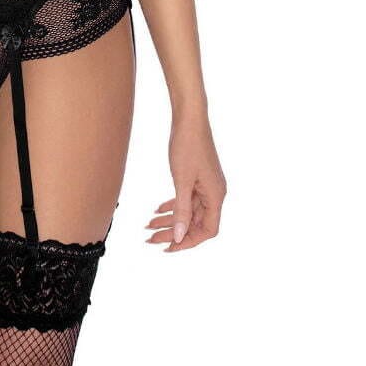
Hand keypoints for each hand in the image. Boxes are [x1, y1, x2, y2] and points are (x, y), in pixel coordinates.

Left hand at [146, 107, 226, 251]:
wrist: (189, 117)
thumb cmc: (187, 145)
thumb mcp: (182, 181)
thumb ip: (181, 210)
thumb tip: (178, 236)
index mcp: (216, 195)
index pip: (207, 230)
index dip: (188, 242)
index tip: (167, 247)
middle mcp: (214, 192)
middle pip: (196, 222)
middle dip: (173, 232)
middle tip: (151, 238)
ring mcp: (206, 184)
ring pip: (189, 211)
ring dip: (170, 219)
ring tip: (148, 225)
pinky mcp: (197, 177)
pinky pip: (187, 198)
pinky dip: (172, 205)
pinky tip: (157, 210)